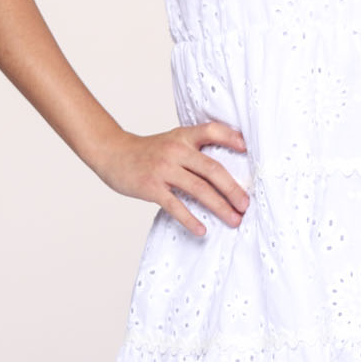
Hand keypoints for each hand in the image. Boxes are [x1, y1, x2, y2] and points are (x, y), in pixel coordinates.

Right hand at [97, 120, 249, 238]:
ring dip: (220, 207)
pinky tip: (202, 230)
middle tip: (246, 205)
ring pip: (199, 189)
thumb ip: (195, 148)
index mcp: (183, 137)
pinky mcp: (151, 187)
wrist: (113, 153)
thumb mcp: (172, 141)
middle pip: (212, 169)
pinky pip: (175, 205)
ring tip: (234, 220)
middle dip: (233, 189)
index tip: (248, 150)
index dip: (231, 138)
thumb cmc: (149, 151)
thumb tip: (227, 170)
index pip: (211, 131)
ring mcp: (164, 169)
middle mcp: (176, 151)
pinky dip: (190, 219)